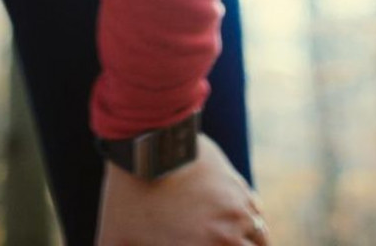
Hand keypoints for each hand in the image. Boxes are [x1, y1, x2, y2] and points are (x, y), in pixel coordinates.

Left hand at [95, 131, 269, 245]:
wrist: (148, 139)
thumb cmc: (129, 190)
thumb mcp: (115, 233)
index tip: (202, 244)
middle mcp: (228, 236)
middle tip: (213, 240)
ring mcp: (238, 209)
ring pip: (261, 238)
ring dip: (251, 243)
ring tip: (234, 242)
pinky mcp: (238, 184)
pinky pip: (256, 211)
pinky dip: (250, 220)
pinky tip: (236, 220)